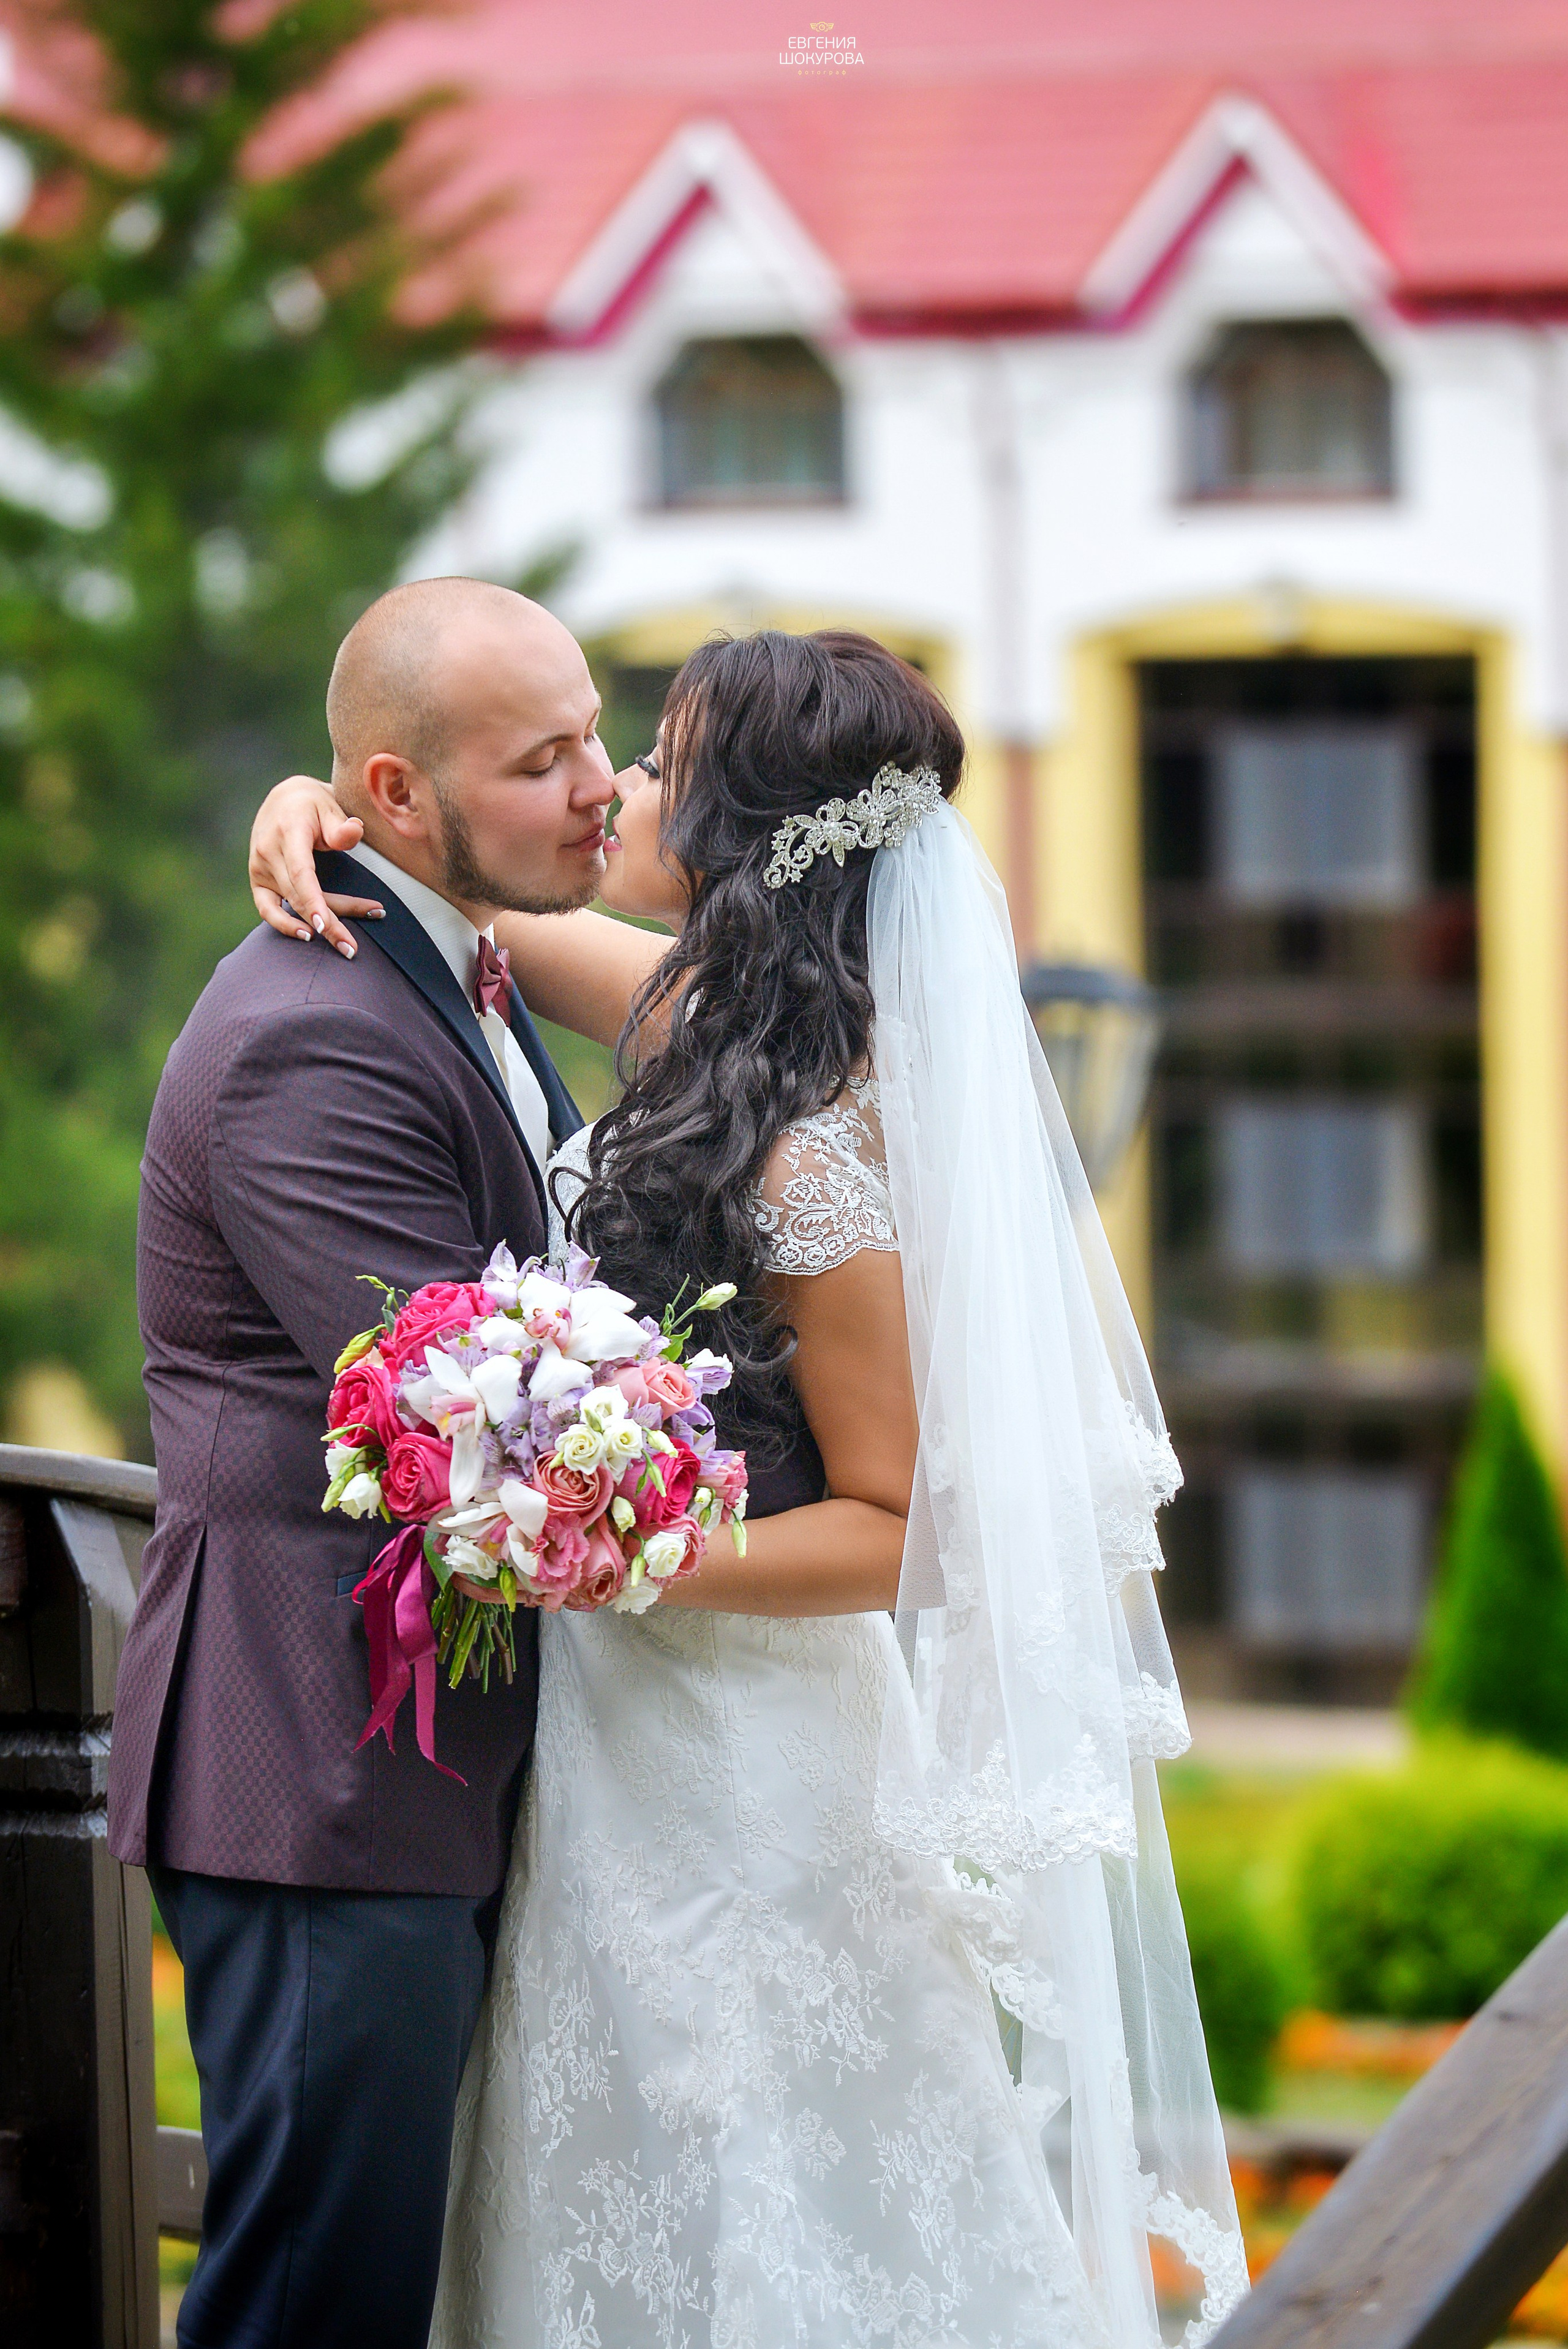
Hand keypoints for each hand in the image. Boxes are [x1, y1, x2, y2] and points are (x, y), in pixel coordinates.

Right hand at [249, 775, 384, 958]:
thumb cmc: (314, 805)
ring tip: (346, 946)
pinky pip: (267, 909)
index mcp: (288, 832)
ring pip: (291, 904)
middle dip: (328, 924)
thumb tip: (354, 832)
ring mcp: (260, 868)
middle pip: (299, 896)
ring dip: (317, 926)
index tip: (324, 925)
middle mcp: (269, 852)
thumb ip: (341, 826)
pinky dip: (283, 925)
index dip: (313, 901)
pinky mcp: (258, 880)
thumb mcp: (330, 806)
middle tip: (352, 948)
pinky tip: (307, 936)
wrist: (284, 800)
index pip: (300, 873)